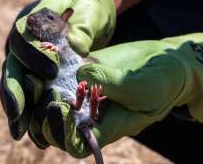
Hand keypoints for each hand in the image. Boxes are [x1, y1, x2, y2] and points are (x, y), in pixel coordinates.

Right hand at [0, 0, 115, 144]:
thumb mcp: (90, 11)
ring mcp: (26, 57)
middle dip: (14, 91)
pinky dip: (27, 110)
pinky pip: (27, 92)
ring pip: (15, 83)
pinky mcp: (34, 71)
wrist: (84, 7)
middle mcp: (23, 40)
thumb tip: (76, 45)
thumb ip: (83, 27)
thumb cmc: (87, 6)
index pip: (23, 37)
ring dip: (16, 107)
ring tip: (19, 131)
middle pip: (12, 65)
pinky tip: (28, 130)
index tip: (51, 71)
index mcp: (32, 19)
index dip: (33, 55)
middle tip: (18, 114)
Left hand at [34, 33, 202, 156]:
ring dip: (40, 95)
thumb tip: (82, 75)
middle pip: (56, 129)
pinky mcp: (85, 75)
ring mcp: (87, 95)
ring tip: (35, 77)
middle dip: (44, 113)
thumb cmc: (163, 81)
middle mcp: (93, 115)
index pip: (78, 144)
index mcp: (110, 126)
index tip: (60, 107)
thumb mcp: (144, 84)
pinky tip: (47, 58)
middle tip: (40, 88)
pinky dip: (48, 75)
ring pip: (52, 106)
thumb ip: (113, 83)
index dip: (63, 132)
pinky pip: (60, 81)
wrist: (167, 63)